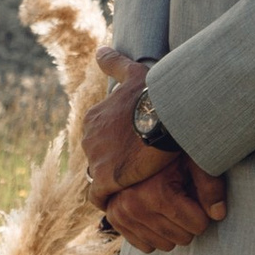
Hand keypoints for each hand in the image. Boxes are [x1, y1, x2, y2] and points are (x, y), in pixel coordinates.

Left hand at [79, 58, 154, 207]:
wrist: (165, 116)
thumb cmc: (154, 94)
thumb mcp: (134, 72)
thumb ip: (116, 63)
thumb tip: (100, 50)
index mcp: (94, 117)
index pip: (100, 138)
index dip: (117, 146)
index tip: (134, 152)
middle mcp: (88, 138)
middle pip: (99, 158)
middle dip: (114, 166)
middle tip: (139, 174)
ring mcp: (94, 159)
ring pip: (99, 178)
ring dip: (114, 184)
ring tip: (135, 191)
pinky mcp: (104, 179)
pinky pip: (100, 198)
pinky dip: (111, 201)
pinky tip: (126, 204)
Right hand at [107, 157, 228, 251]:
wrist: (136, 136)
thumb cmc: (171, 148)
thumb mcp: (195, 160)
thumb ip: (210, 186)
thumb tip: (219, 215)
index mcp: (157, 193)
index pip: (199, 225)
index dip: (203, 210)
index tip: (196, 193)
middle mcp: (134, 206)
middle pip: (183, 238)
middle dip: (188, 221)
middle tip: (183, 198)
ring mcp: (121, 215)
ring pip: (165, 245)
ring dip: (171, 229)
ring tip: (168, 202)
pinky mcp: (115, 220)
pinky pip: (145, 246)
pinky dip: (154, 233)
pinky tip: (154, 211)